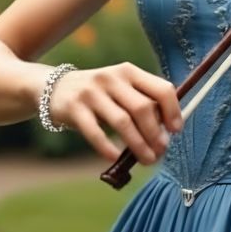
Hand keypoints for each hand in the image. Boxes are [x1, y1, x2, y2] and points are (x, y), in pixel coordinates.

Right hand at [47, 62, 182, 163]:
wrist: (55, 88)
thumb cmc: (98, 94)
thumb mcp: (120, 89)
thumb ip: (142, 103)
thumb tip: (167, 133)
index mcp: (128, 72)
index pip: (161, 88)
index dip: (173, 112)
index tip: (175, 131)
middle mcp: (111, 78)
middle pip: (143, 108)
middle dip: (155, 134)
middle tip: (160, 152)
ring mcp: (91, 92)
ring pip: (122, 122)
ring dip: (138, 145)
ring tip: (146, 159)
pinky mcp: (74, 108)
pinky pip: (96, 132)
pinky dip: (108, 148)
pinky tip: (116, 157)